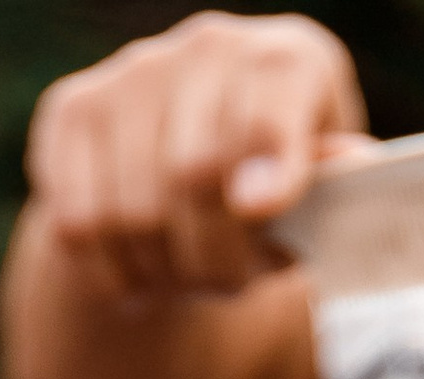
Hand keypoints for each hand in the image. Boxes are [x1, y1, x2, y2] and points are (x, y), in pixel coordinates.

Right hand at [25, 10, 370, 302]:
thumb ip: (334, 192)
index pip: (267, 106)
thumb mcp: (319, 202)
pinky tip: (138, 274)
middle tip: (224, 287)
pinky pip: (77, 222)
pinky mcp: (73, 110)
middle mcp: (211, 47)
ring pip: (131, 211)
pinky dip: (111, 274)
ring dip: (161, 273)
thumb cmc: (275, 199)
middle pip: (192, 175)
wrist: (192, 181)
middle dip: (211, 259)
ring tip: (183, 280)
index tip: (262, 209)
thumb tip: (350, 166)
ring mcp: (135, 72)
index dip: (266, 158)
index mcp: (289, 61)